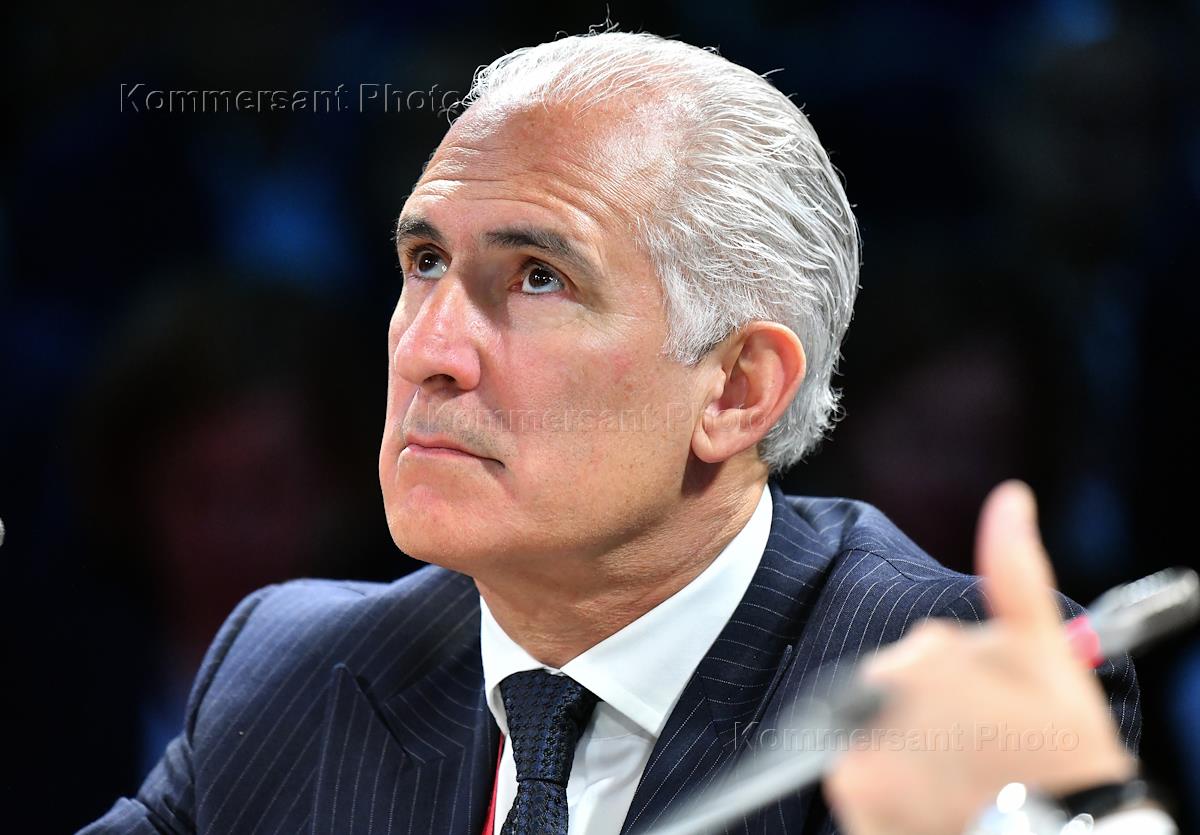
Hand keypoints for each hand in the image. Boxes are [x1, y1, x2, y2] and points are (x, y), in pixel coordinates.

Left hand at [823, 480, 1136, 834]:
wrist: (1056, 834)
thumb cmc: (1056, 751)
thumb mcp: (1046, 655)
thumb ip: (1014, 575)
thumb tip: (1009, 499)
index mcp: (913, 664)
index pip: (915, 657)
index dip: (956, 683)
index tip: (991, 712)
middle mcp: (870, 711)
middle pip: (887, 696)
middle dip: (928, 712)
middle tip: (979, 746)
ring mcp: (858, 765)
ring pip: (870, 738)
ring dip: (906, 750)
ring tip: (960, 775)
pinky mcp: (855, 809)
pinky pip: (860, 787)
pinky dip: (889, 792)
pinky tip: (933, 799)